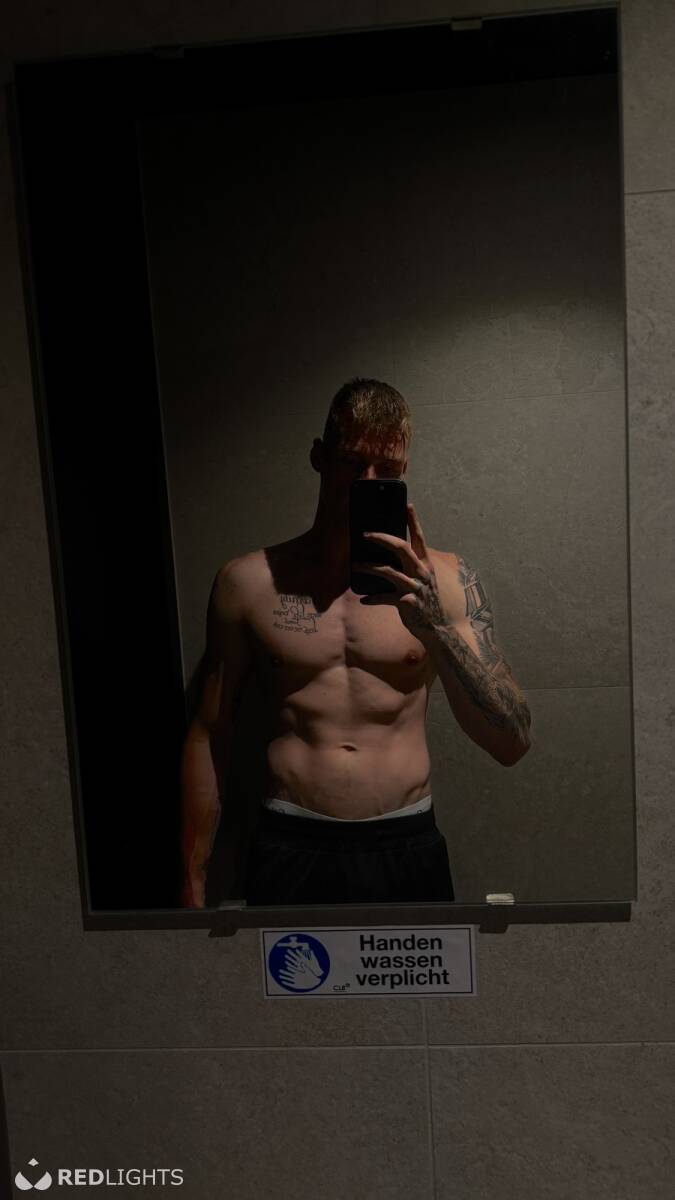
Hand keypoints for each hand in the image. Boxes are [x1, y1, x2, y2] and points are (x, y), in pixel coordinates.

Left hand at [358, 503, 448, 638]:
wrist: (440, 629)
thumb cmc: (428, 604)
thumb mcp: (424, 583)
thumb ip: (411, 570)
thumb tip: (389, 560)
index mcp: (426, 565)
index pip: (420, 539)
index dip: (414, 522)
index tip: (408, 505)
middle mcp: (422, 573)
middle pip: (401, 548)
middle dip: (382, 538)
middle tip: (365, 534)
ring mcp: (415, 588)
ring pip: (388, 571)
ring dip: (369, 567)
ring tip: (355, 565)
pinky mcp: (407, 603)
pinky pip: (384, 597)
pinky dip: (372, 598)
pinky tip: (363, 599)